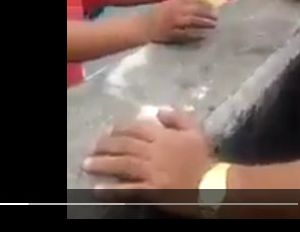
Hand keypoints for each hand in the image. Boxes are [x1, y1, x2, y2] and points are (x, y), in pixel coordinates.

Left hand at [83, 109, 214, 214]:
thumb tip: (159, 110)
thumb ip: (178, 117)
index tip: (110, 130)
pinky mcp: (152, 190)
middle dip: (106, 144)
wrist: (211, 183)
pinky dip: (114, 189)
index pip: (137, 128)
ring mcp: (151, 171)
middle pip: (125, 145)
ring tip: (88, 163)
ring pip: (123, 164)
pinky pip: (129, 189)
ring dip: (103, 163)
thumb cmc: (204, 156)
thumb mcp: (195, 130)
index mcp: (163, 136)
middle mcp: (154, 151)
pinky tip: (99, 189)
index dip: (121, 128)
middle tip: (93, 145)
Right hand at [143, 0, 217, 42]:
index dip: (205, 3)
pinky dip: (196, 35)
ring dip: (204, 23)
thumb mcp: (167, 5)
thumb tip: (201, 2)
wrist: (140, 28)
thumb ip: (181, 3)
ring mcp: (172, 22)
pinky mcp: (171, 34)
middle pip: (195, 10)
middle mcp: (174, 10)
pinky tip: (204, 36)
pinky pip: (186, 34)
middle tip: (217, 17)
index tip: (215, 6)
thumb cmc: (155, 17)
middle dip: (207, 13)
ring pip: (192, 21)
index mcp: (173, 1)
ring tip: (214, 26)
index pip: (193, 0)